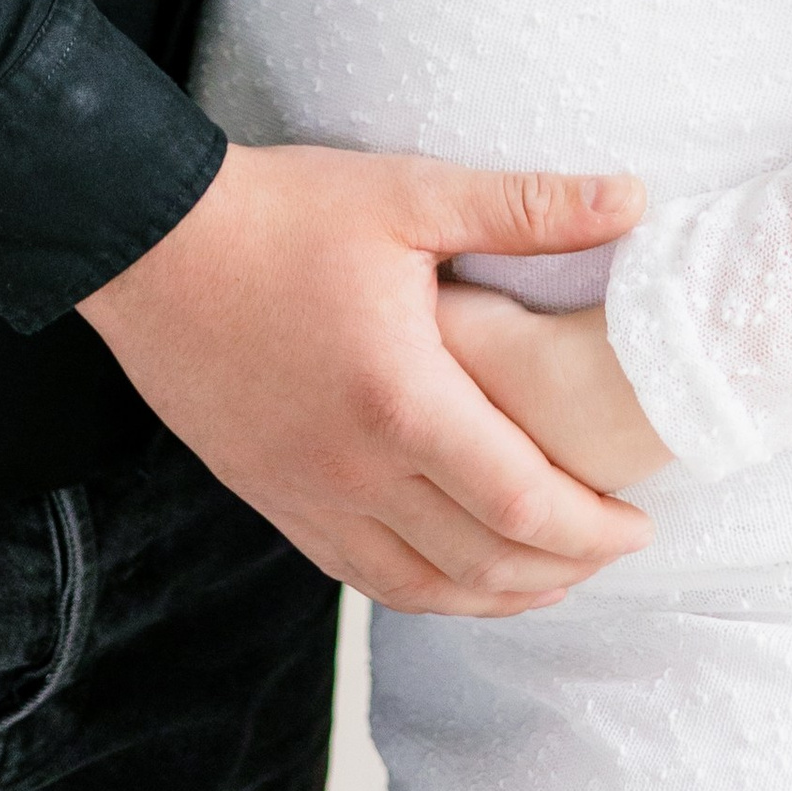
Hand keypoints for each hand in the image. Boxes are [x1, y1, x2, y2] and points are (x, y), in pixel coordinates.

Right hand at [79, 144, 655, 616]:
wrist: (151, 241)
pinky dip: (425, 592)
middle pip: (483, 564)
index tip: (640, 523)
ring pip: (422, 588)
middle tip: (614, 549)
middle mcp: (356, 469)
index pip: (522, 504)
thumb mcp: (412, 194)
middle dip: (564, 569)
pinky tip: (454, 576)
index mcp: (403, 401)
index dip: (593, 529)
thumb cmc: (283, 212)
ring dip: (499, 596)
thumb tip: (635, 197)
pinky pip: (361, 576)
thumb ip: (528, 208)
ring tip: (552, 577)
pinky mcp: (271, 497)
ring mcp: (308, 494)